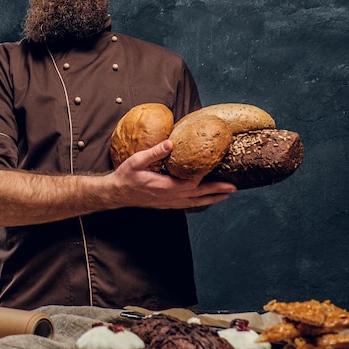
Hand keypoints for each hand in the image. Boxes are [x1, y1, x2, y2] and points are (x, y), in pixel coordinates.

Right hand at [109, 139, 236, 209]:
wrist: (116, 193)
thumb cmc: (126, 176)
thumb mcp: (137, 160)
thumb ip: (155, 152)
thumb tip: (171, 144)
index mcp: (164, 187)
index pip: (191, 184)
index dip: (205, 180)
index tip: (219, 173)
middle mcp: (169, 198)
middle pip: (198, 195)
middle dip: (216, 191)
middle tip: (233, 188)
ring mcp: (168, 203)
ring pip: (194, 203)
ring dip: (211, 199)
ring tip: (225, 195)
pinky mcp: (166, 204)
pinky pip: (187, 204)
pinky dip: (199, 202)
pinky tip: (206, 199)